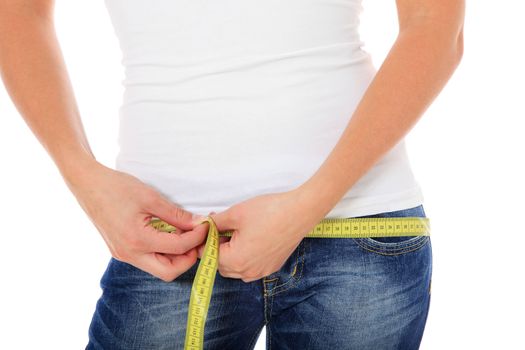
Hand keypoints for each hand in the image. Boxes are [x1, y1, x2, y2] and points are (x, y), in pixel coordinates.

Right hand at [66, 161, 207, 281]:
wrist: (87, 184)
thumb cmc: (117, 187)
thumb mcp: (151, 198)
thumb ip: (176, 215)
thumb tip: (198, 224)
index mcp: (137, 240)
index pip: (178, 248)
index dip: (196, 238)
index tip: (206, 226)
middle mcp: (129, 253)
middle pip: (168, 272)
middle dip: (187, 259)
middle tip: (198, 241)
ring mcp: (123, 254)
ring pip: (157, 268)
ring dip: (175, 257)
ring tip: (185, 236)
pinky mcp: (120, 251)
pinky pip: (147, 260)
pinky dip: (162, 252)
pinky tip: (169, 235)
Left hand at [191, 190, 319, 282]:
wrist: (300, 211)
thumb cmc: (269, 211)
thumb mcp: (236, 213)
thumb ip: (215, 222)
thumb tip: (202, 225)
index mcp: (237, 260)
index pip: (209, 256)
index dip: (205, 241)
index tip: (208, 227)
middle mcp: (249, 271)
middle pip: (221, 265)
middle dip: (217, 248)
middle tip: (221, 228)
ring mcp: (262, 271)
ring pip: (236, 269)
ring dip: (230, 255)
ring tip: (236, 233)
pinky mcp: (272, 266)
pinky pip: (251, 268)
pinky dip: (245, 257)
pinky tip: (250, 239)